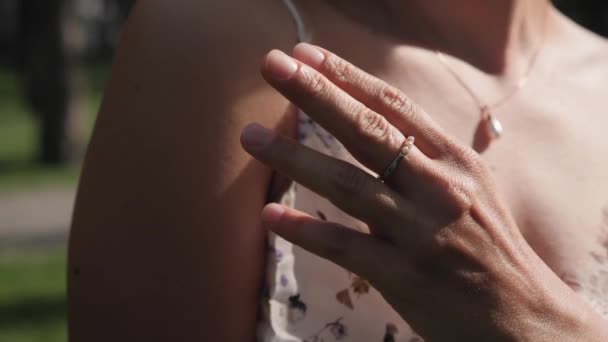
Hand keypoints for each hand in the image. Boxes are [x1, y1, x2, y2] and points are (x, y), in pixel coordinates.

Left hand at [240, 43, 605, 340]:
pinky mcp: (406, 275)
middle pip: (366, 130)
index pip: (393, 105)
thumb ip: (424, 158)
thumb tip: (373, 127)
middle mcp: (438, 187)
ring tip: (250, 136)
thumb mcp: (468, 188)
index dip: (346, 77)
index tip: (305, 55)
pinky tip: (269, 217)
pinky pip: (345, 246)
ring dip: (293, 158)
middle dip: (316, 94)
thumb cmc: (489, 246)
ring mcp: (421, 231)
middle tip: (273, 65)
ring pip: (347, 184)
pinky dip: (305, 231)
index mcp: (453, 160)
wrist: (524, 316)